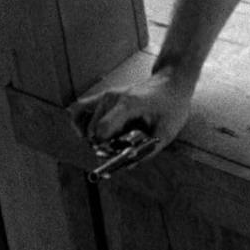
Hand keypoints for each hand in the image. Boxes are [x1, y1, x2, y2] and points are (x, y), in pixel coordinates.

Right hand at [69, 69, 193, 150]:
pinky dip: (81, 125)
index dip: (104, 147)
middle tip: (118, 149)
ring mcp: (105, 96)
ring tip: (111, 140)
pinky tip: (95, 133)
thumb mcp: (167, 132)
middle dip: (102, 146)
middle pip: (92, 131)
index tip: (115, 154)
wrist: (171, 84)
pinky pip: (78, 111)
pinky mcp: (101, 96)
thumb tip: (128, 165)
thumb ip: (148, 151)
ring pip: (84, 125)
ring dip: (94, 137)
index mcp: (128, 105)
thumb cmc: (171, 106)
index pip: (103, 129)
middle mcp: (112, 98)